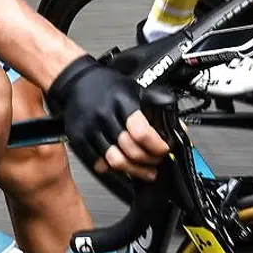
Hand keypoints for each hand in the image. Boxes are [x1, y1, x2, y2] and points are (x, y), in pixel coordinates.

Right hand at [47, 55, 169, 181]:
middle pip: (130, 150)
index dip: (156, 146)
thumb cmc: (106, 85)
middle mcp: (105, 115)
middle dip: (149, 160)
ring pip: (115, 161)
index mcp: (122, 101)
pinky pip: (99, 163)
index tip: (164, 149)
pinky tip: (124, 168)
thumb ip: (153, 107)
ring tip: (145, 171)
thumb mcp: (134, 88)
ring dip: (134, 170)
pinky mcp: (79, 139)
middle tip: (156, 161)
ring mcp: (91, 129)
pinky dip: (113, 170)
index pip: (141, 132)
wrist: (75, 80)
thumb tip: (177, 127)